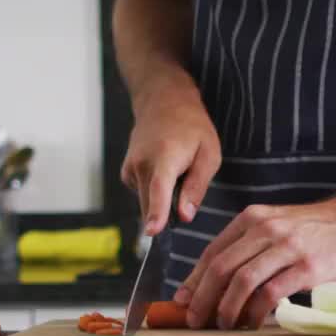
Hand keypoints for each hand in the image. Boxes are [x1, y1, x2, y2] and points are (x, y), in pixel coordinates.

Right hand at [121, 88, 221, 235]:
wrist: (163, 103)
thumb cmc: (192, 128)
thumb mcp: (209, 155)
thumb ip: (197, 187)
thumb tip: (185, 216)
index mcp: (165, 157)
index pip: (159, 189)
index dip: (157, 212)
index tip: (152, 232)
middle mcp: (141, 164)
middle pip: (152, 205)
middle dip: (169, 212)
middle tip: (186, 188)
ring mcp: (130, 169)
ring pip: (148, 202)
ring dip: (165, 199)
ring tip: (177, 171)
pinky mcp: (126, 174)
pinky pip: (144, 195)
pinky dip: (156, 191)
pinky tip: (165, 171)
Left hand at [173, 199, 335, 329]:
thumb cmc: (308, 230)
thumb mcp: (271, 226)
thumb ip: (243, 248)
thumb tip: (208, 283)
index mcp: (251, 219)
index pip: (212, 252)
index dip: (193, 281)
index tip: (182, 303)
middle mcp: (265, 229)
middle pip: (221, 267)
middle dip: (203, 299)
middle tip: (195, 321)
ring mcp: (287, 247)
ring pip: (243, 281)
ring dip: (227, 308)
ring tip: (223, 325)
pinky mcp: (306, 267)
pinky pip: (271, 293)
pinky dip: (256, 312)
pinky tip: (252, 322)